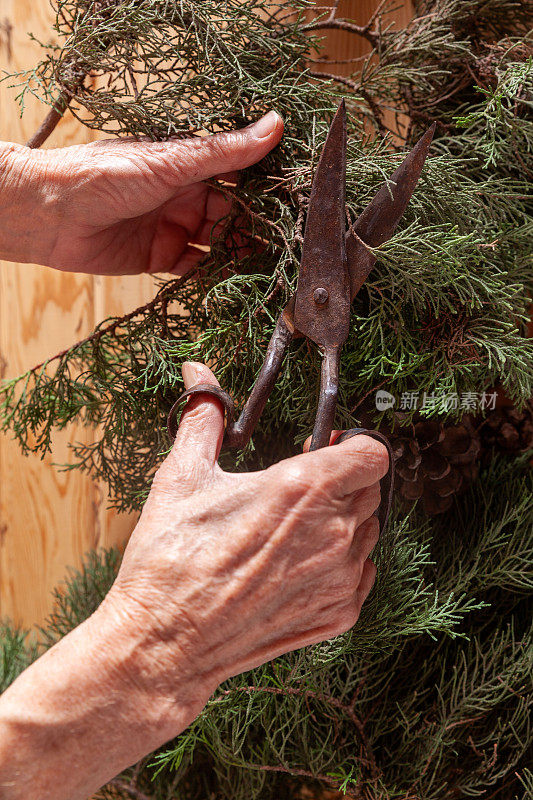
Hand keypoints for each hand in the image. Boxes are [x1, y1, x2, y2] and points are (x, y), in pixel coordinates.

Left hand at [0, 111, 282, 273]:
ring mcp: (172, 227)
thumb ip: (225, 152)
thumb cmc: (106, 175)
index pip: (236, 177)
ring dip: (237, 253)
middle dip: (254, 228)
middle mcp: (183, 196)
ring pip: (217, 243)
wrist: (52, 215)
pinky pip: (195, 267)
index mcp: (188, 166)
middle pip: (230, 214)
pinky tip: (231, 278)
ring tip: (264, 264)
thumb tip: (274, 125)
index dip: (263, 190)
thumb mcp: (172, 161)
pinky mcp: (159, 257)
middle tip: (283, 243)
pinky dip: (212, 273)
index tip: (292, 202)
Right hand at [105, 360, 388, 718]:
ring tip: (295, 530)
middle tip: (299, 490)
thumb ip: (203, 417)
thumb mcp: (183, 477)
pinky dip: (342, 566)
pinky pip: (362, 576)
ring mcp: (340, 579)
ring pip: (369, 532)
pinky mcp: (340, 616)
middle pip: (371, 489)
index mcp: (302, 489)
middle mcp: (333, 533)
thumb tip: (198, 374)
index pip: (372, 452)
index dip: (352, 444)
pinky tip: (299, 567)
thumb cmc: (171, 561)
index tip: (325, 448)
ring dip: (344, 523)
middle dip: (344, 482)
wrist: (165, 644)